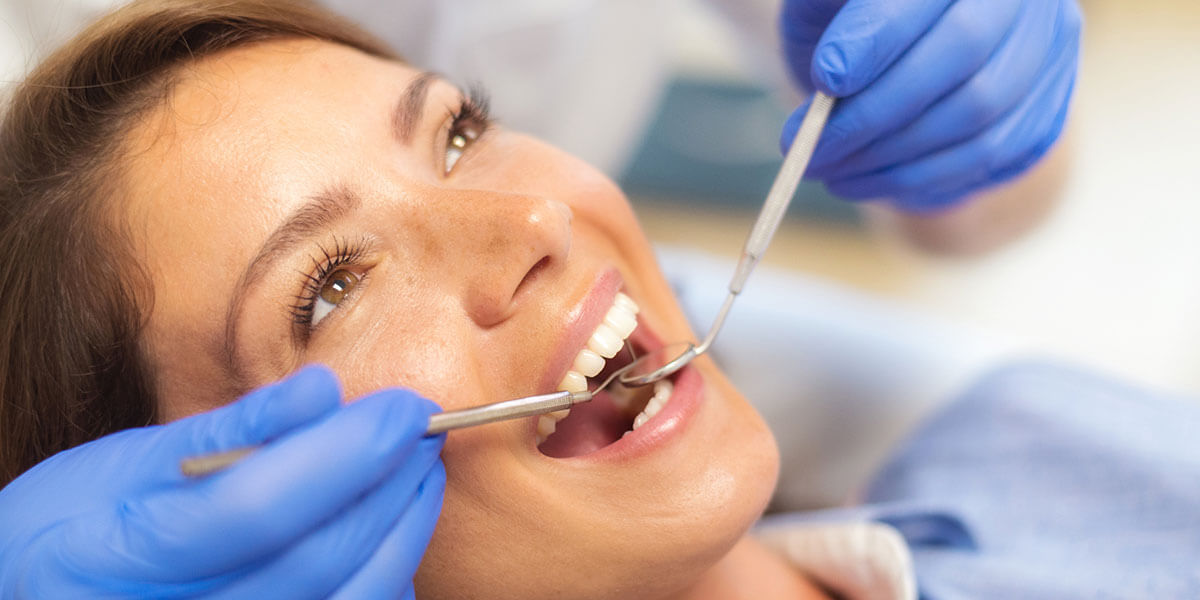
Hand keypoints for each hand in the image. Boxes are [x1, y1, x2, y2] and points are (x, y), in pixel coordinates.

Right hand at [0, 366, 444, 598]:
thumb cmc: (72, 526)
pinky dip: (385, 581)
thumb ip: (229, 432)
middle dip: (387, 487)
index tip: (403, 407)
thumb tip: (323, 389)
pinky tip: (393, 535)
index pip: (256, 508)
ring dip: (403, 533)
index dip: (344, 454)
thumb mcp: (124, 463)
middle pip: (313, 560)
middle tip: (423, 431)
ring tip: (418, 474)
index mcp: (114, 560)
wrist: (35, 596)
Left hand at [779, 0, 1081, 211]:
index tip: (825, 78)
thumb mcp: (824, 3)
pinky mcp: (1044, 113)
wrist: (897, 61)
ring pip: (976, 114)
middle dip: (875, 111)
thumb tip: (835, 69)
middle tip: (811, 148)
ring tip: (826, 168)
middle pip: (963, 52)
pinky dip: (915, 179)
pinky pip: (985, 157)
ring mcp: (1047, 54)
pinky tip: (860, 181)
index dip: (878, 36)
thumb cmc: (848, 21)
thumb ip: (827, 11)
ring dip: (889, 155)